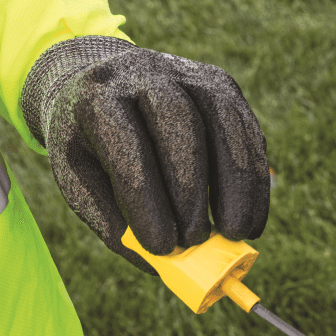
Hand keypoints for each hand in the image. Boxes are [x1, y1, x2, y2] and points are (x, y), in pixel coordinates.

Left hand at [21, 36, 269, 271]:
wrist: (101, 81)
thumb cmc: (91, 145)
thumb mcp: (81, 179)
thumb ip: (112, 220)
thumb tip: (159, 260)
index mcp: (96, 97)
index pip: (126, 145)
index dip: (146, 199)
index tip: (162, 247)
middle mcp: (144, 74)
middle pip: (179, 125)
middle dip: (192, 190)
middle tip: (196, 241)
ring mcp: (189, 75)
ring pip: (224, 125)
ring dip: (236, 187)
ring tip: (236, 235)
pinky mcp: (223, 87)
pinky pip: (248, 134)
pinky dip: (254, 183)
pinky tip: (251, 222)